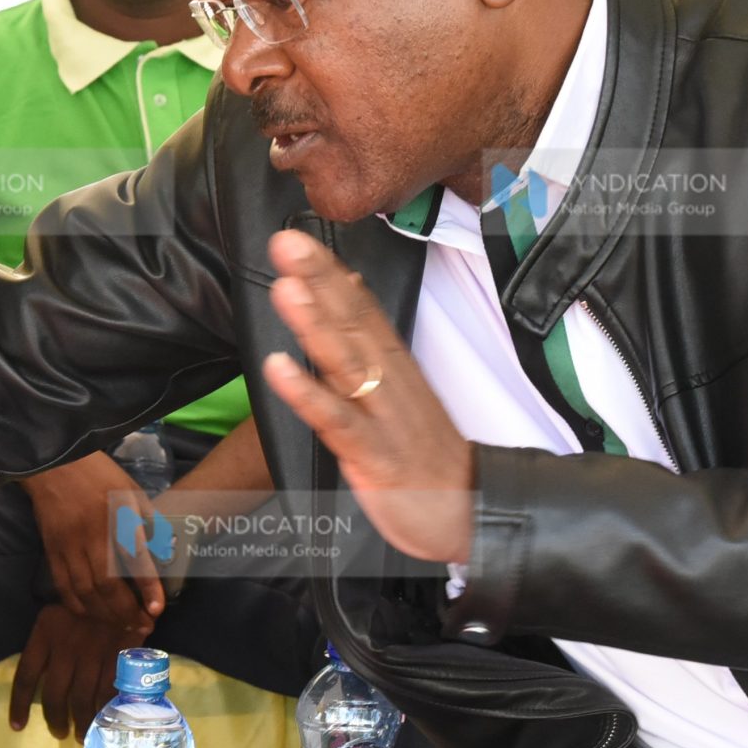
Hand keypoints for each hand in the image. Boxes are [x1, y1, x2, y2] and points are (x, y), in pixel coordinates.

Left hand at [9, 602, 150, 740]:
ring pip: (81, 698)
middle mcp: (66, 642)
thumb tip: (37, 686)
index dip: (19, 705)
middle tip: (60, 732)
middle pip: (54, 694)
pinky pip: (107, 693)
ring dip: (80, 722)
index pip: (25, 675)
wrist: (124, 585)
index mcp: (45, 630)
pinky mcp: (118, 656)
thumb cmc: (87, 604)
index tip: (18, 726)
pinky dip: (104, 712)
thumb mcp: (59, 616)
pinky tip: (103, 722)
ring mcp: (93, 650)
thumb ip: (48, 646)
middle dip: (55, 719)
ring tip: (81, 734)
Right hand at [21, 450, 161, 631]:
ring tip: (123, 625)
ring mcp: (68, 545)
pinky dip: (79, 607)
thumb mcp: (133, 491)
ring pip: (85, 592)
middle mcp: (91, 535)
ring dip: (106, 615)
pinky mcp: (51, 552)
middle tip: (144, 626)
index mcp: (116, 516)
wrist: (56, 466)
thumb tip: (167, 553)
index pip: (134, 558)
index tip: (157, 609)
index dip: (147, 587)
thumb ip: (150, 523)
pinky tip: (95, 614)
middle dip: (127, 612)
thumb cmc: (101, 477)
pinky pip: (64, 587)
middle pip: (107, 584)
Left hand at [260, 228, 476, 565]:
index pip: (360, 308)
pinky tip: (278, 367)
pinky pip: (336, 420)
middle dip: (320, 282)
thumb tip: (349, 287)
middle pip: (353, 324)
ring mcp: (382, 417)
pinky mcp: (374, 455)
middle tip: (287, 242)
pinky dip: (307, 393)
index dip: (330, 273)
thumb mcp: (400, 388)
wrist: (470, 509)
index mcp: (393, 364)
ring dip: (315, 325)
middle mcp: (389, 381)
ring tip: (286, 288)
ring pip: (346, 363)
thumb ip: (370, 340)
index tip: (296, 238)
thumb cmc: (424, 449)